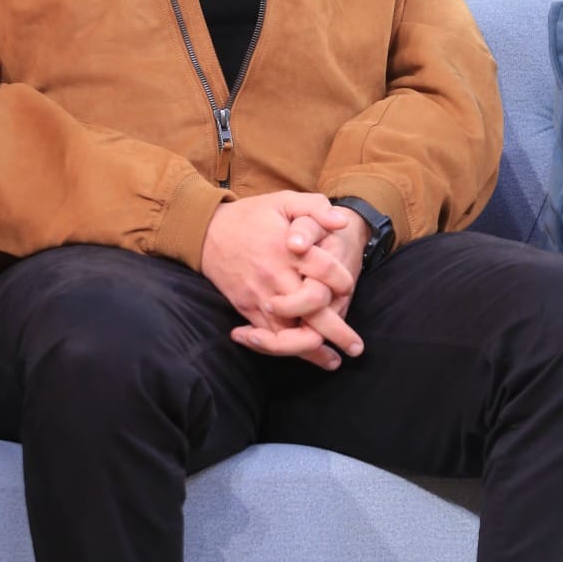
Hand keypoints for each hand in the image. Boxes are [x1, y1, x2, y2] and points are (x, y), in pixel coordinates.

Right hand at [231, 209, 369, 371]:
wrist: (206, 231)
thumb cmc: (250, 216)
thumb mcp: (283, 200)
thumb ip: (315, 208)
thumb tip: (341, 222)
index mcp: (289, 249)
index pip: (328, 274)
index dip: (344, 283)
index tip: (348, 288)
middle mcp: (276, 276)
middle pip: (313, 312)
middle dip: (338, 332)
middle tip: (356, 348)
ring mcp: (259, 295)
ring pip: (290, 333)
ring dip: (313, 351)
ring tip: (333, 360)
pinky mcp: (246, 308)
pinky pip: (268, 336)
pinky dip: (286, 350)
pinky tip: (304, 355)